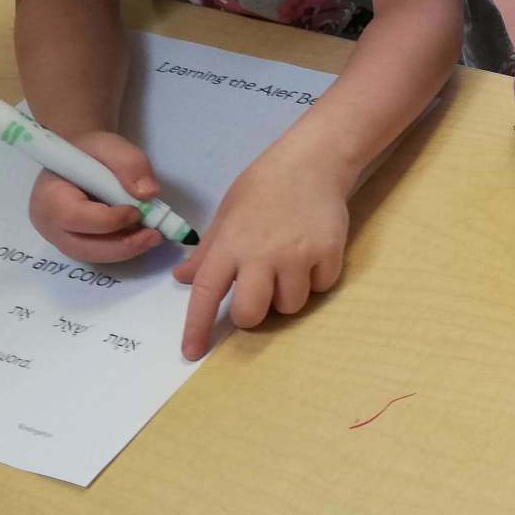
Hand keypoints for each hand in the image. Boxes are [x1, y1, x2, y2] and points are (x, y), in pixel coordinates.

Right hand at [28, 131, 165, 263]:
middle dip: (121, 245)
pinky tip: (141, 236)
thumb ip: (129, 163)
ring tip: (153, 236)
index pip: (74, 217)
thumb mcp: (111, 145)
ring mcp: (60, 237)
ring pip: (92, 255)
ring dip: (126, 249)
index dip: (108, 220)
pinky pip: (98, 254)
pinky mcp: (76, 244)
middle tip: (155, 235)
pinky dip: (122, 249)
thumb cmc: (91, 151)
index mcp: (49, 195)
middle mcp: (49, 222)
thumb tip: (148, 193)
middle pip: (81, 246)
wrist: (82, 158)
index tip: (137, 211)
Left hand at [173, 142, 349, 360]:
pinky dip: (316, 279)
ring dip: (287, 296)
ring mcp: (298, 256)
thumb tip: (185, 279)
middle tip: (257, 297)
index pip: (207, 293)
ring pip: (290, 306)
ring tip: (290, 268)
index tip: (192, 352)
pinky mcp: (329, 254)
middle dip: (252, 316)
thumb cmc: (264, 186)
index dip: (197, 326)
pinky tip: (313, 255)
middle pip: (252, 314)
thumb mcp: (227, 213)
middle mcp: (262, 255)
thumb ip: (209, 251)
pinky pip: (320, 287)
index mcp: (231, 245)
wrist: (312, 162)